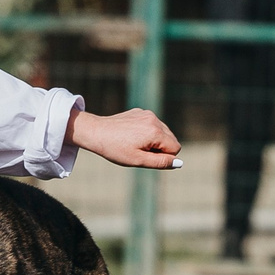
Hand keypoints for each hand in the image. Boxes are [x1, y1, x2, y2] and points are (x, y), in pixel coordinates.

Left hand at [68, 107, 182, 168]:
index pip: (176, 148)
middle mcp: (154, 119)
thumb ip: (161, 162)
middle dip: (160, 148)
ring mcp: (147, 114)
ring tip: (134, 144)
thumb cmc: (115, 149)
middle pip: (171, 139)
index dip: (163, 157)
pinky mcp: (140, 112)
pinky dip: (146, 132)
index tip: (146, 157)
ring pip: (162, 132)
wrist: (95, 132)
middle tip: (139, 152)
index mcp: (155, 131)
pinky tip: (130, 136)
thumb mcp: (138, 160)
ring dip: (153, 141)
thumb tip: (179, 163)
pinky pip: (152, 125)